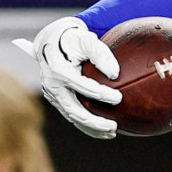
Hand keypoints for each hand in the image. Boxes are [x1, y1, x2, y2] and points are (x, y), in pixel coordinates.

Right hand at [15, 16, 121, 138]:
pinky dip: (86, 125)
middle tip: (114, 126)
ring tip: (112, 132)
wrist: (51, 41)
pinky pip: (71, 116)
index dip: (101, 93)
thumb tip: (114, 74)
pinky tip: (103, 131)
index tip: (119, 98)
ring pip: (72, 117)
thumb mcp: (87, 40)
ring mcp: (52, 95)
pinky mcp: (56, 100)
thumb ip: (101, 54)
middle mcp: (52, 85)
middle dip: (94, 121)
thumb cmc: (72, 39)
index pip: (83, 86)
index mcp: (59, 69)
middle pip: (74, 109)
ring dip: (91, 128)